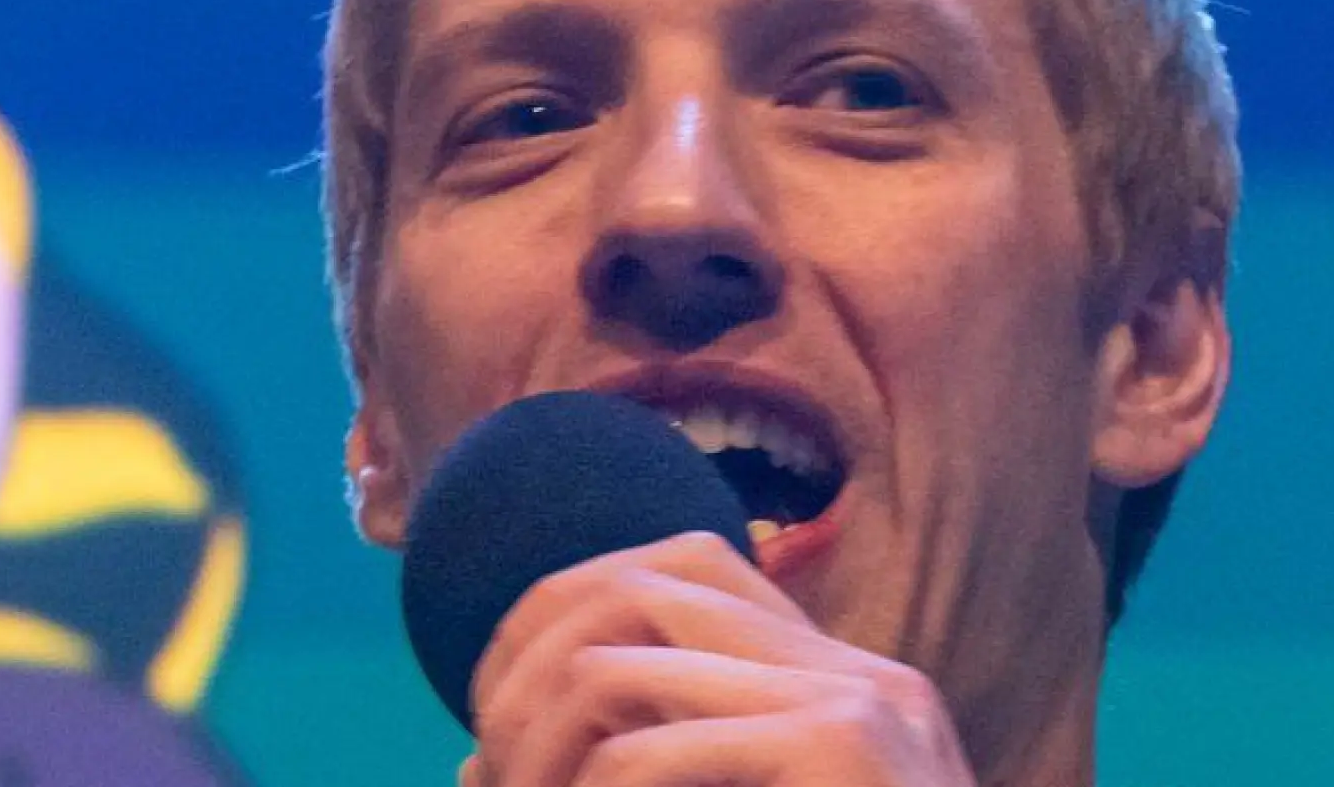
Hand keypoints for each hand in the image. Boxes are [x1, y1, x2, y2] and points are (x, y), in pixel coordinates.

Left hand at [459, 532, 977, 786]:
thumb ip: (639, 777)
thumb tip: (477, 763)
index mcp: (838, 680)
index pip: (683, 568)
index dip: (565, 617)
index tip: (504, 714)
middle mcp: (854, 669)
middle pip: (635, 588)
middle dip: (526, 670)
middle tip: (494, 768)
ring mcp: (856, 703)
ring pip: (614, 667)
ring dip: (534, 748)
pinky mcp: (838, 749)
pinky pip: (647, 756)